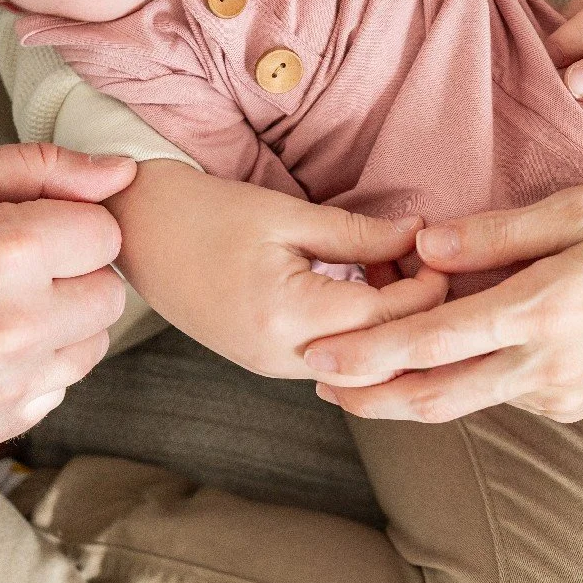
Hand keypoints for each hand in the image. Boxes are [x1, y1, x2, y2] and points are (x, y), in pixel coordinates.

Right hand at [0, 147, 134, 451]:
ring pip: (90, 347)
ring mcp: (6, 384)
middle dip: (73, 274)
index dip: (68, 225)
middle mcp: (18, 325)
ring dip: (61, 325)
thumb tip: (124, 173)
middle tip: (12, 268)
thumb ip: (47, 167)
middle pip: (109, 295)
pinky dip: (33, 370)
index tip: (25, 228)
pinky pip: (55, 390)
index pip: (106, 235)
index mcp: (12, 251)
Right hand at [106, 159, 446, 382]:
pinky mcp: (266, 363)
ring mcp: (271, 368)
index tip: (446, 252)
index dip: (428, 287)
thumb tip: (417, 237)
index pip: (386, 318)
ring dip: (389, 329)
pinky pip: (333, 362)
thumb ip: (358, 235)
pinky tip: (365, 289)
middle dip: (417, 318)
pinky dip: (360, 334)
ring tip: (395, 272)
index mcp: (287, 317)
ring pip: (360, 369)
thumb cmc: (205, 213)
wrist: (136, 234)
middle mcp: (281, 357)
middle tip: (432, 266)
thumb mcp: (287, 215)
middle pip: (381, 359)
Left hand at [301, 184, 582, 423]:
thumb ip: (501, 232)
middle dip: (368, 395)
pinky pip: (501, 397)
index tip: (318, 359)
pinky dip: (458, 385)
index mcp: (542, 312)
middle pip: (433, 396)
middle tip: (317, 383)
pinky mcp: (575, 403)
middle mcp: (544, 366)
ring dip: (407, 394)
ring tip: (359, 377)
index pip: (433, 344)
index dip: (368, 355)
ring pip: (464, 403)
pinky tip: (436, 365)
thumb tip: (426, 247)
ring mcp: (560, 393)